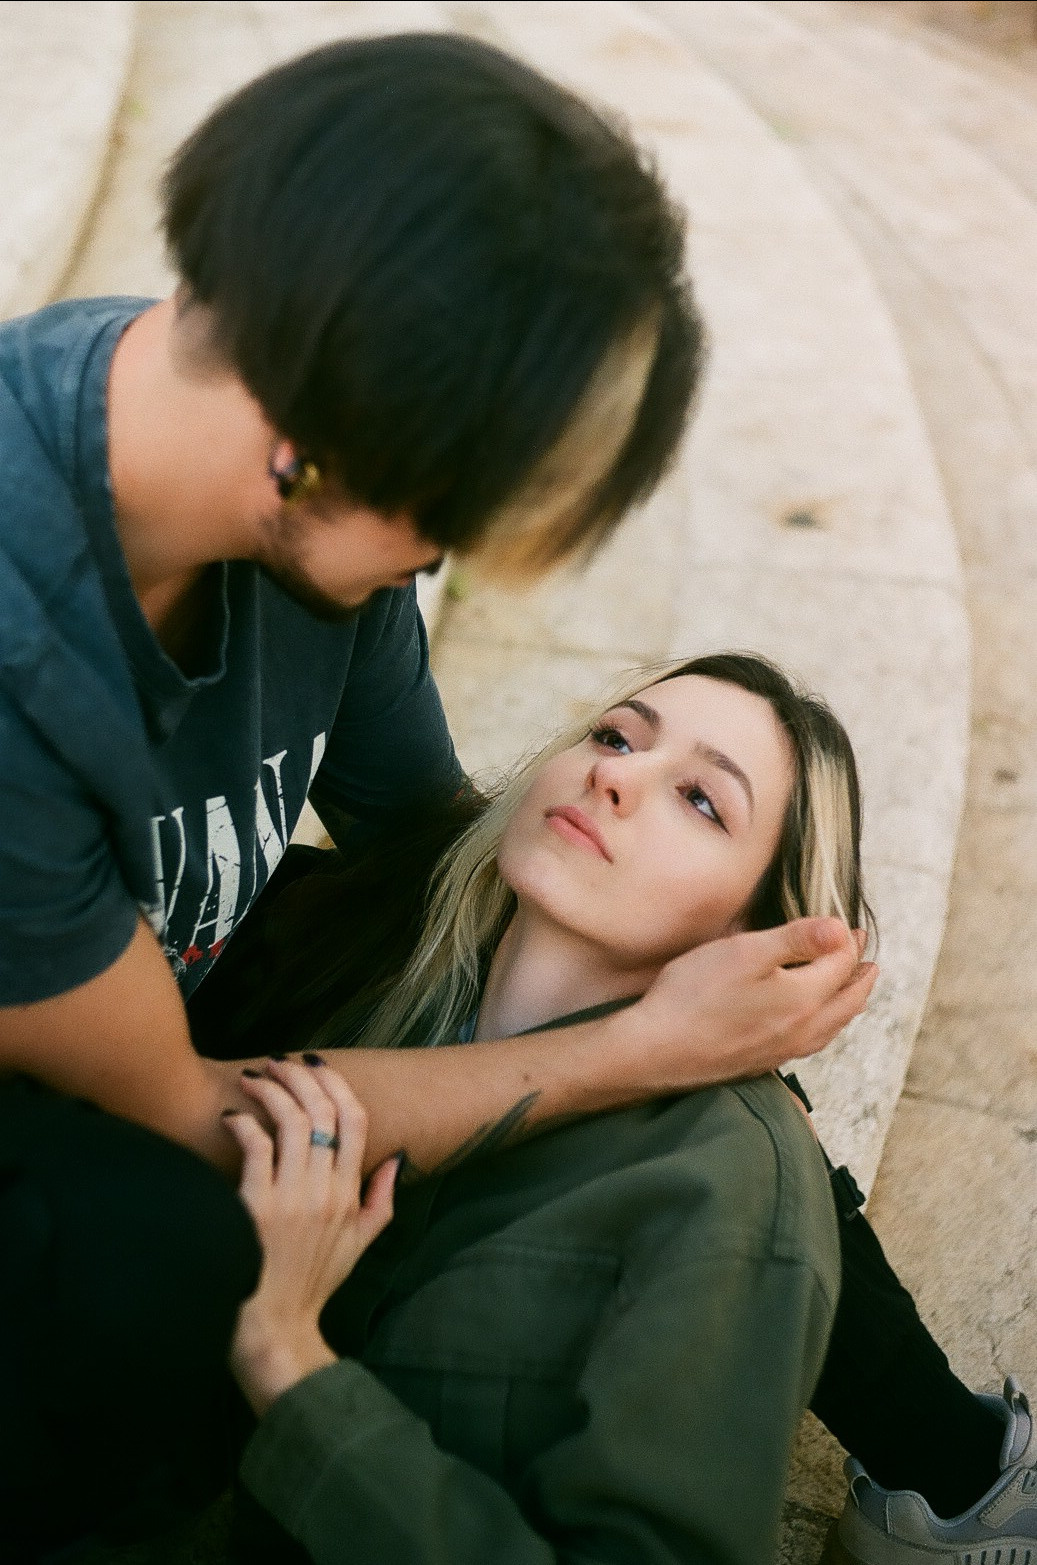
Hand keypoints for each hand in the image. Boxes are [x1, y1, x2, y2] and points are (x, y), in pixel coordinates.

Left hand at [225, 1058, 398, 1414]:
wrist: (276, 1329)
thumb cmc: (312, 1286)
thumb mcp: (360, 1243)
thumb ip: (381, 1199)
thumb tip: (395, 1157)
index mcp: (350, 1195)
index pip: (356, 1119)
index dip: (335, 1082)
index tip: (315, 1064)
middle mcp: (326, 1191)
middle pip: (323, 1110)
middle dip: (301, 1074)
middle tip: (278, 1060)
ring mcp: (293, 1198)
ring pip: (291, 1121)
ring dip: (272, 1089)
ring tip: (256, 1077)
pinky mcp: (258, 1208)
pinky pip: (256, 1147)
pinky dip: (244, 1123)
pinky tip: (233, 1116)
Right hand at [615, 918, 876, 1094]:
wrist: (657, 1050)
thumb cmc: (695, 996)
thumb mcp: (745, 952)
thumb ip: (797, 940)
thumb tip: (841, 930)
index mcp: (805, 998)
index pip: (841, 963)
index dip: (848, 941)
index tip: (849, 925)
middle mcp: (803, 1030)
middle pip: (848, 1001)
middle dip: (861, 977)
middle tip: (868, 961)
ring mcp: (784, 1050)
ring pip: (832, 1026)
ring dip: (847, 1004)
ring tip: (851, 990)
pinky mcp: (763, 1061)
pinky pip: (811, 1042)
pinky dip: (825, 1025)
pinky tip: (810, 1023)